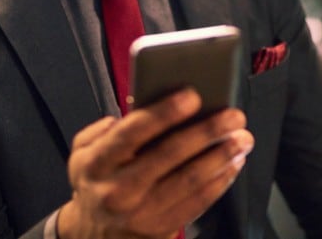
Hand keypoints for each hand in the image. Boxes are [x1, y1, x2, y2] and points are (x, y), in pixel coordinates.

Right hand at [57, 88, 253, 238]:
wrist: (94, 235)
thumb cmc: (96, 183)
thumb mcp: (81, 153)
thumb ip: (102, 130)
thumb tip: (134, 111)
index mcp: (97, 163)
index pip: (133, 132)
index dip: (164, 112)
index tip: (192, 96)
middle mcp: (118, 189)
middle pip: (170, 153)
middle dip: (207, 131)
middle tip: (232, 116)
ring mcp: (141, 212)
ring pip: (190, 179)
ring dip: (221, 156)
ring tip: (241, 139)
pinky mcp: (160, 228)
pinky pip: (197, 203)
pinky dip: (219, 182)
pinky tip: (232, 165)